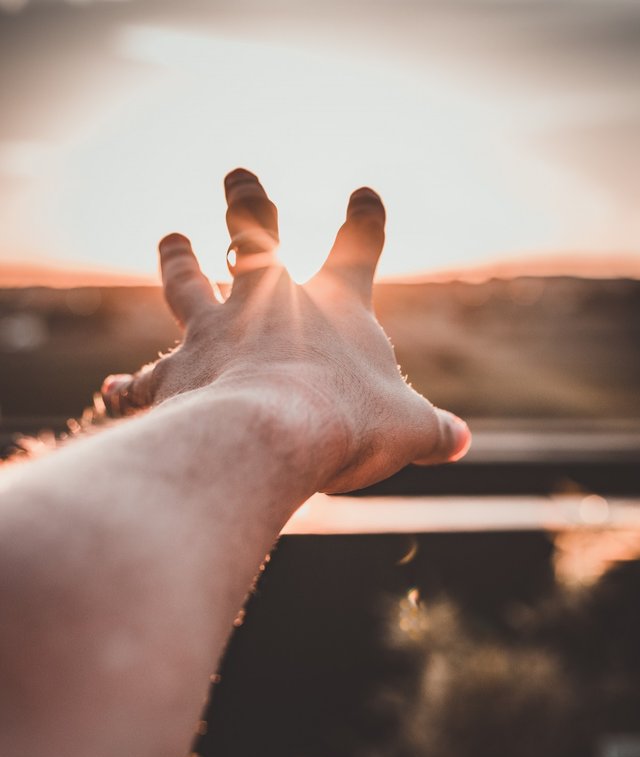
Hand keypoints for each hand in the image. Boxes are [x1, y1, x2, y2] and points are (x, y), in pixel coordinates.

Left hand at [101, 169, 469, 492]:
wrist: (272, 437)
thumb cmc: (348, 423)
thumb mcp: (406, 429)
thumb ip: (432, 431)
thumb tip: (460, 442)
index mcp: (332, 306)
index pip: (358, 251)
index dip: (364, 222)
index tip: (364, 194)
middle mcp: (268, 304)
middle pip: (255, 239)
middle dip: (249, 206)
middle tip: (238, 175)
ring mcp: (216, 333)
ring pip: (189, 284)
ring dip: (179, 260)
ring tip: (172, 239)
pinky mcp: (178, 374)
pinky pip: (148, 379)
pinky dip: (132, 387)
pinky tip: (113, 392)